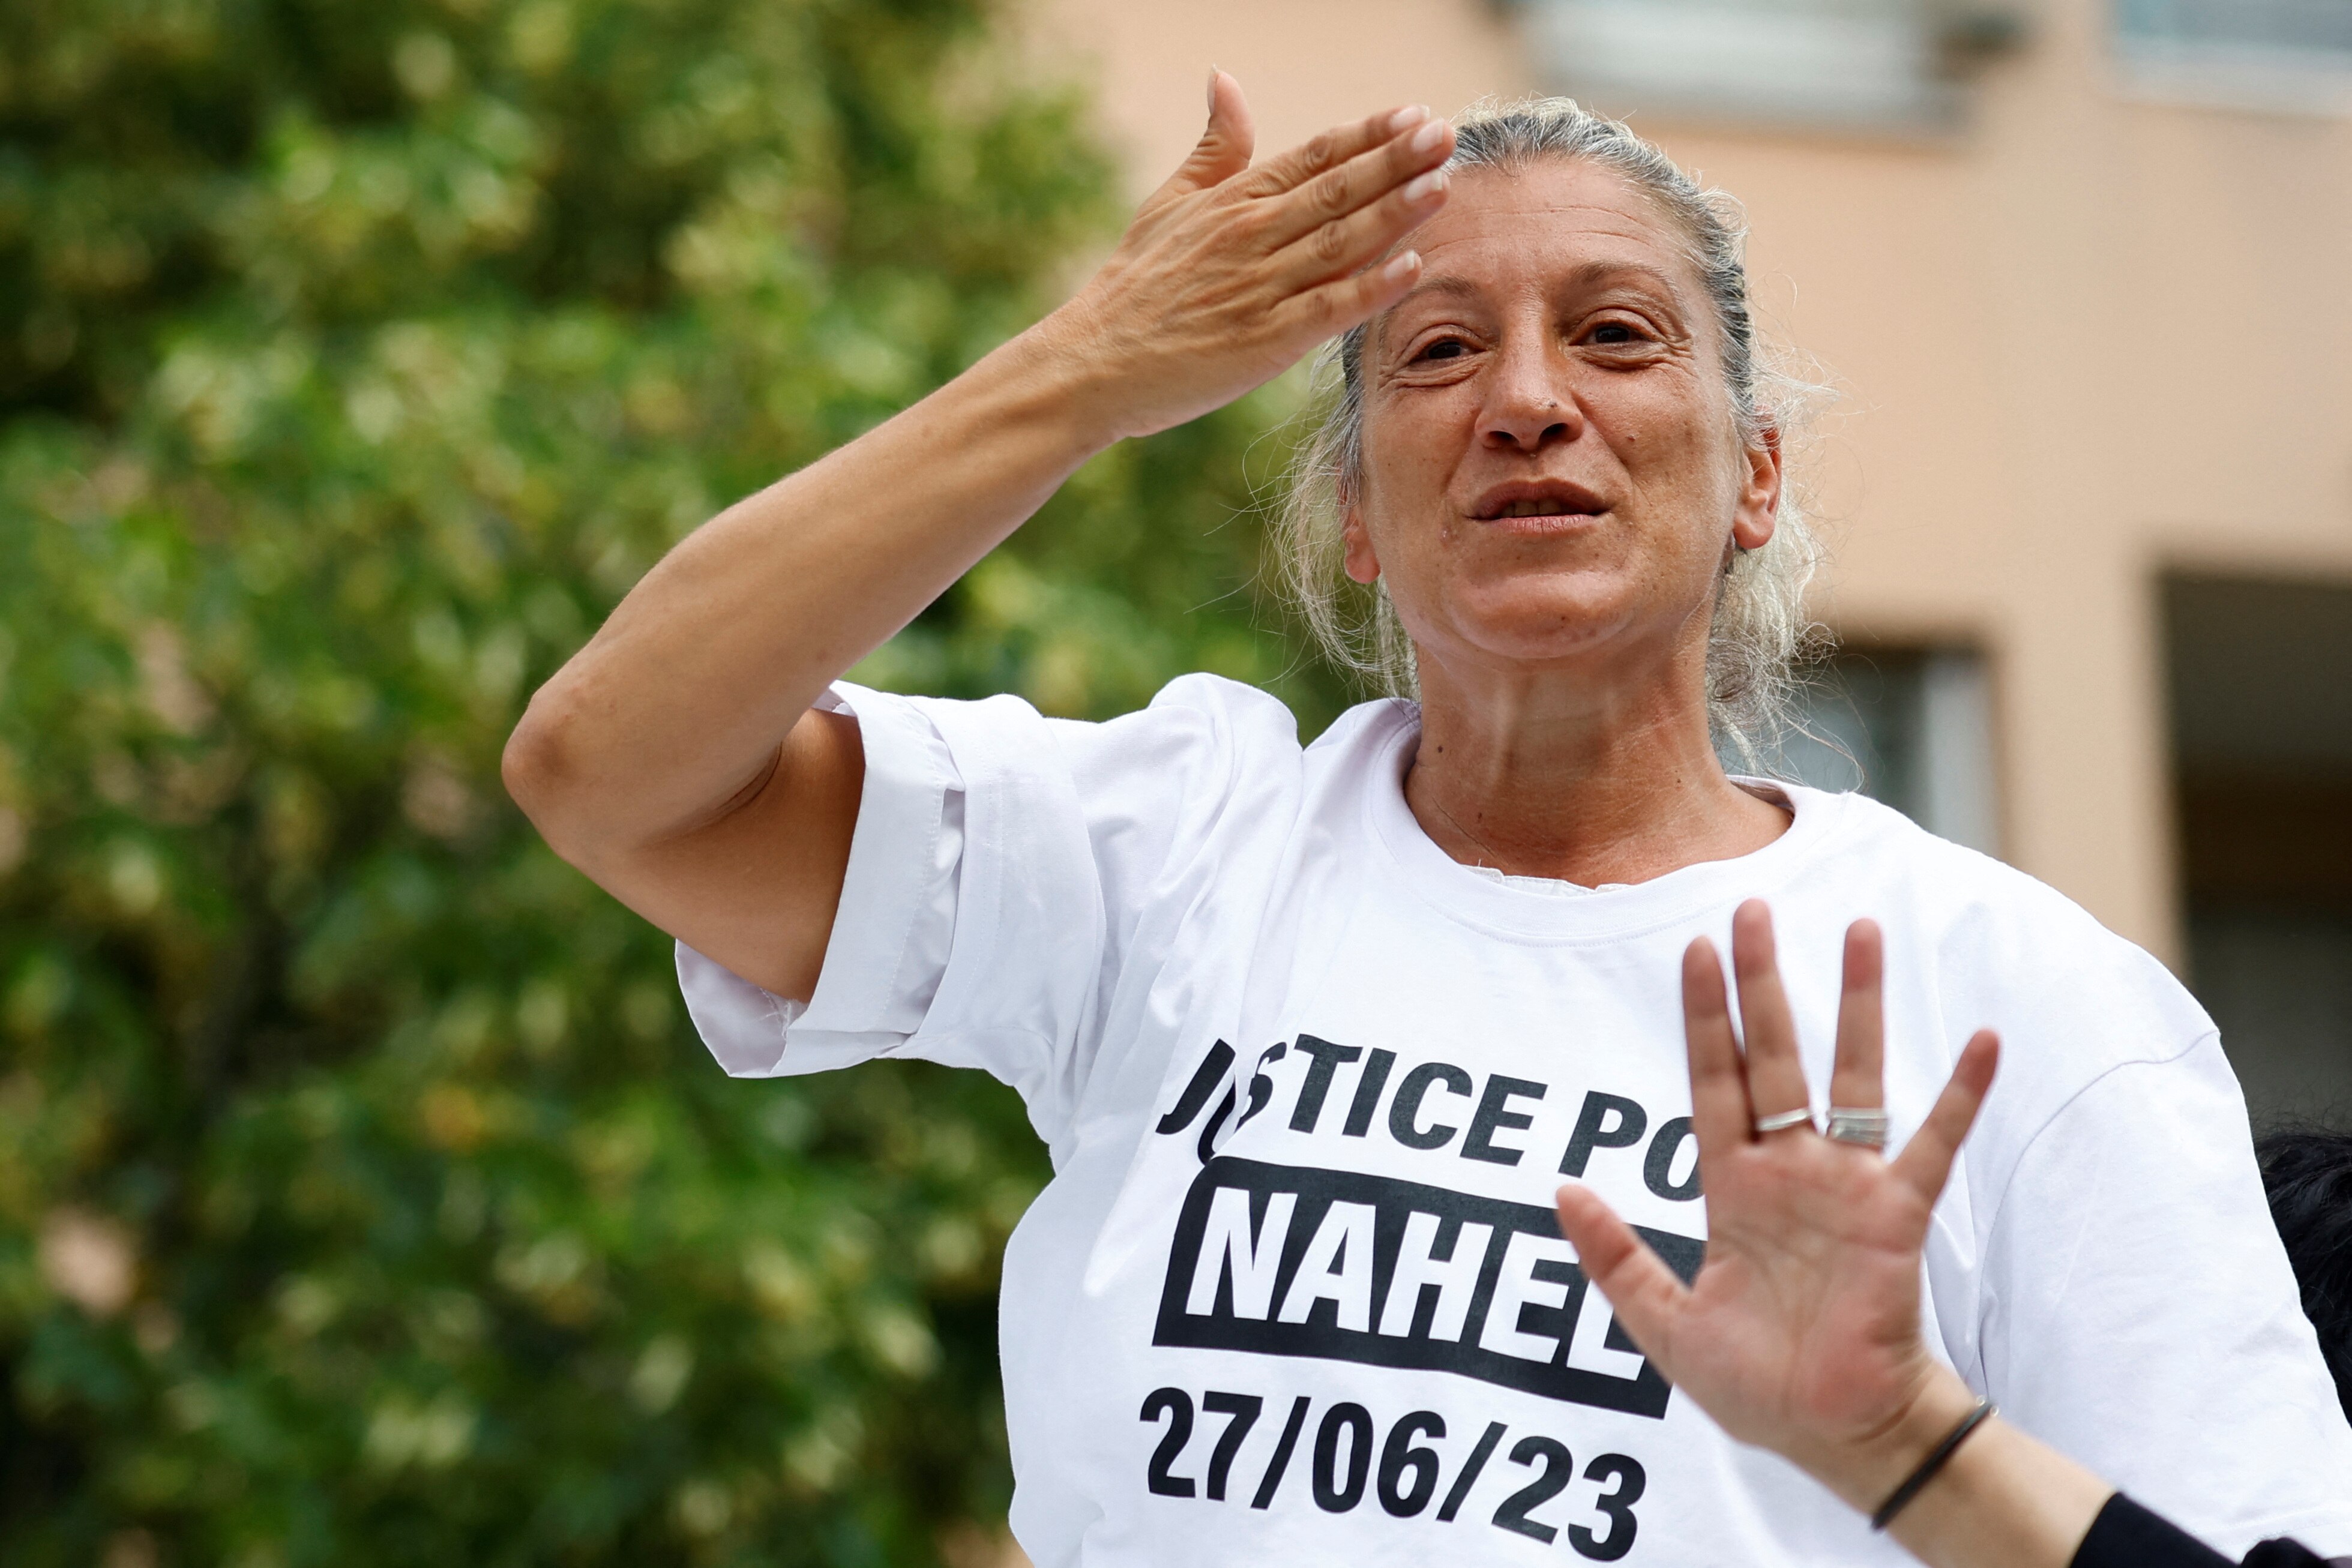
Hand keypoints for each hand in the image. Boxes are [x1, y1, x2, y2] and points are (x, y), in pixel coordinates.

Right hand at [1036, 72, 1454, 443]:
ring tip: (1443, 184)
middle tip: (1446, 134)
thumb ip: (1214, 147)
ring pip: (1339, 243)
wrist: (1092, 363)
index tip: (1414, 113)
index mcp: (1234, 201)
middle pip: (1336, 191)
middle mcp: (1250, 237)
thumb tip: (1225, 79)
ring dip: (1396, 213)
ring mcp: (1257, 289)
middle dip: (1396, 161)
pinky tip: (1411, 267)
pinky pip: (1325, 310)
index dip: (1368, 134)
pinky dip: (1368, 289)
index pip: (1313, 157)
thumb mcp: (1169, 203)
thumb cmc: (1133, 286)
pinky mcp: (1261, 342)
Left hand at [1554, 901, 2000, 1510]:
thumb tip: (1558, 1189)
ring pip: (1850, 1076)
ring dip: (1857, 1005)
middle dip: (1762, 984)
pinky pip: (1932, 1144)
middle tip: (1753, 906)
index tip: (1694, 947)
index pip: (1713, 1080)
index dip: (1704, 1017)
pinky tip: (1986, 1039)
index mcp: (1732, 1186)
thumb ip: (1613, 1256)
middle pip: (1774, 1055)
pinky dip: (1959, 1093)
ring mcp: (1845, 1186)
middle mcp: (1789, 1169)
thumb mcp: (1663, 1322)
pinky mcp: (1897, 1217)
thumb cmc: (1755, 1383)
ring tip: (1863, 930)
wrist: (1830, 1434)